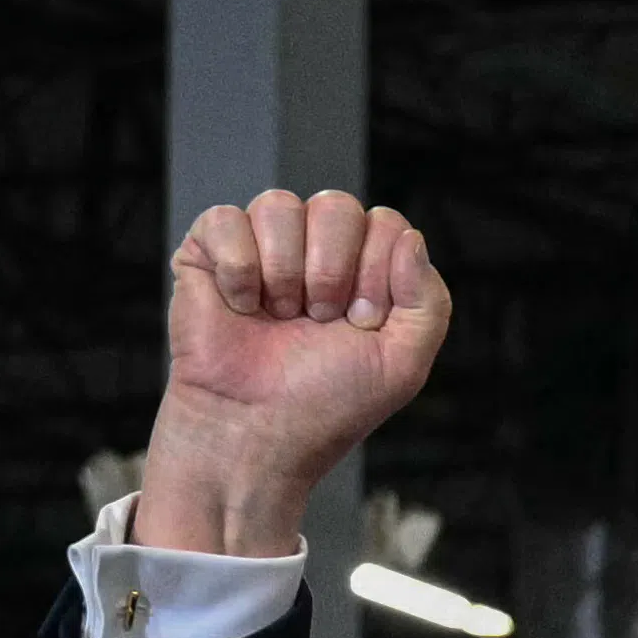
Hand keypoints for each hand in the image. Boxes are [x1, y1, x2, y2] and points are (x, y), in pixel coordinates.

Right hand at [139, 188, 446, 557]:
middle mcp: (314, 249)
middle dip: (332, 269)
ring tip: (280, 317)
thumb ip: (428, 301)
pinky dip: (239, 272)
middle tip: (319, 319)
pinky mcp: (209, 250)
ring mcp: (261, 246)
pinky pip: (227, 219)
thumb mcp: (402, 364)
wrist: (257, 433)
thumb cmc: (327, 404)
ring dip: (285, 272)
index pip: (385, 224)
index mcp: (364, 269)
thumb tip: (411, 236)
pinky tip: (242, 308)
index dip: (376, 272)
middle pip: (336, 206)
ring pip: (280, 205)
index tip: (360, 322)